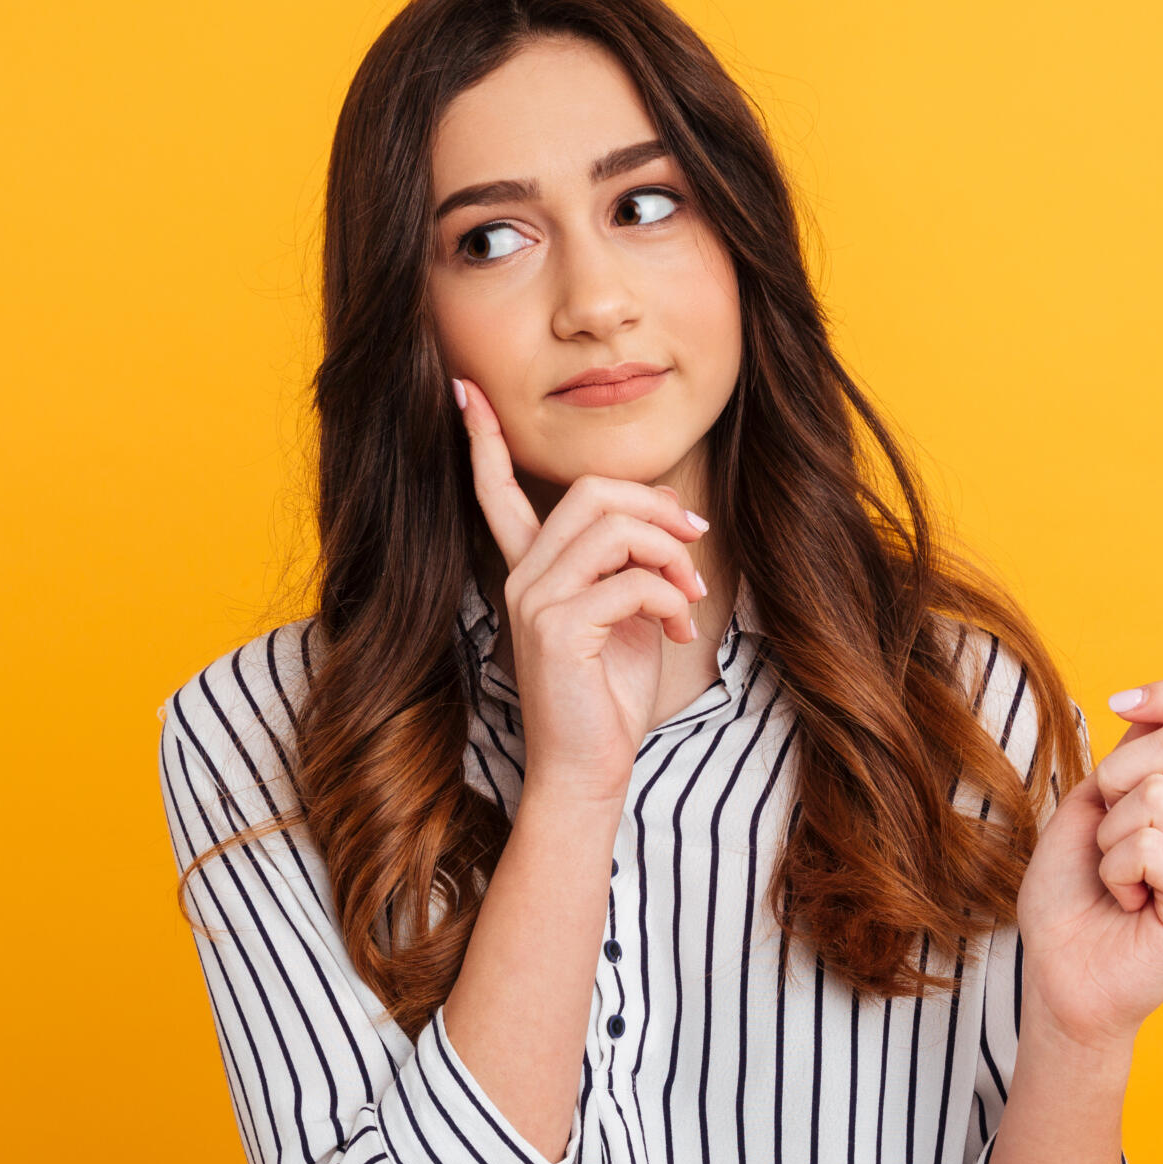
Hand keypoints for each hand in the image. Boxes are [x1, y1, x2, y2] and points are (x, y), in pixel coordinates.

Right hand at [456, 376, 709, 805]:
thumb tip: (670, 526)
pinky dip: (671, 600)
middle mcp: (523, 578)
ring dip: (671, 555)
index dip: (483, 440)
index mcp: (530, 571)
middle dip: (657, 508)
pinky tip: (678, 631)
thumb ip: (630, 566)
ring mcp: (534, 601)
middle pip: (591, 493)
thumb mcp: (623, 619)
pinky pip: (632, 581)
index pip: (494, 492)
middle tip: (695, 545)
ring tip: (692, 595)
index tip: (467, 391)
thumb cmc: (607, 699)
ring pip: (614, 528)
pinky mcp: (557, 629)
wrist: (587, 772)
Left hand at [1016, 680, 1162, 1051]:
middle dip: (1113, 784)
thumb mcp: (1089, 808)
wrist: (1059, 972)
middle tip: (1107, 842)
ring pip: (1158, 796)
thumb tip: (1152, 712)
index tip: (1122, 704)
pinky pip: (1152, 846)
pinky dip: (1117, 872)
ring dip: (1110, 838)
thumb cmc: (1070, 896)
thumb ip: (1129, 760)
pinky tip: (1128, 904)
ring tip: (1117, 881)